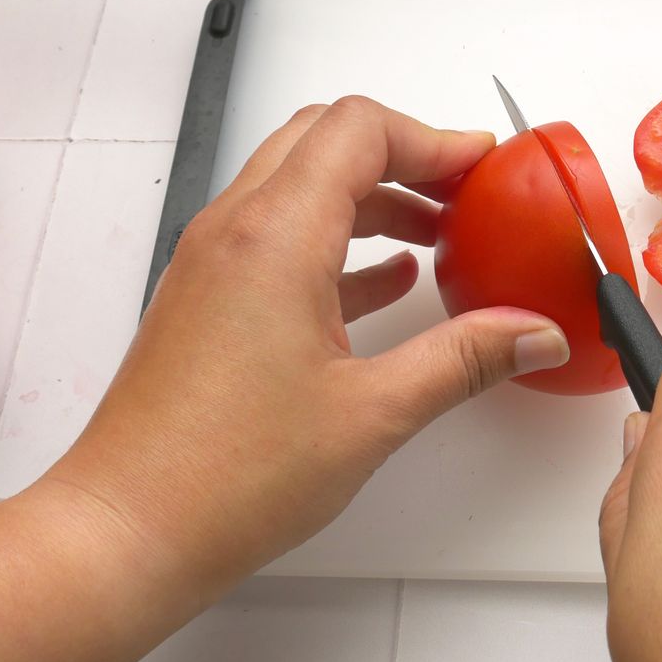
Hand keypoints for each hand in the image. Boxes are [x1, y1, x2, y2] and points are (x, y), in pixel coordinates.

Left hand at [50, 96, 569, 583]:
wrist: (126, 531)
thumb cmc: (226, 477)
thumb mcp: (374, 413)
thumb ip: (466, 359)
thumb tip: (534, 333)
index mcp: (275, 238)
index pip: (359, 130)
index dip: (432, 138)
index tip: (483, 166)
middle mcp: (234, 231)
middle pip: (324, 139)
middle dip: (403, 154)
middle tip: (464, 189)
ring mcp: (212, 262)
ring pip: (298, 185)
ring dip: (371, 195)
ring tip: (437, 235)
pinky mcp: (206, 299)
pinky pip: (277, 235)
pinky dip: (337, 238)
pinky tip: (384, 283)